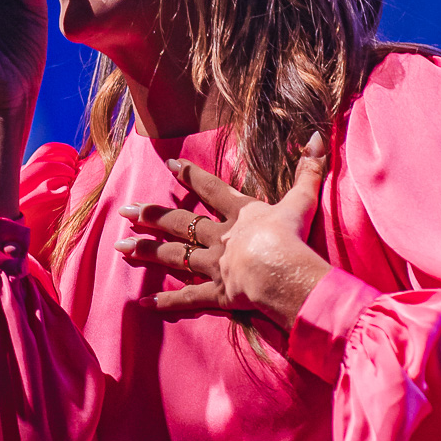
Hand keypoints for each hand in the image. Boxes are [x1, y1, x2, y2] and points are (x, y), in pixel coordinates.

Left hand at [113, 133, 331, 330]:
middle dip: (153, 216)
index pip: (211, 190)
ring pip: (175, 257)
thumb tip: (319, 137)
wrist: (282, 272)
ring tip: (120, 247)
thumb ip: (309, 170)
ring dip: (147, 251)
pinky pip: (188, 299)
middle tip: (125, 212)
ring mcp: (215, 266)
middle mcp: (221, 238)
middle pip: (181, 223)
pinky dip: (166, 302)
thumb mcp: (303, 199)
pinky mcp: (218, 294)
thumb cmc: (293, 237)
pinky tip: (142, 303)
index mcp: (240, 214)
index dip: (191, 177)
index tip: (169, 166)